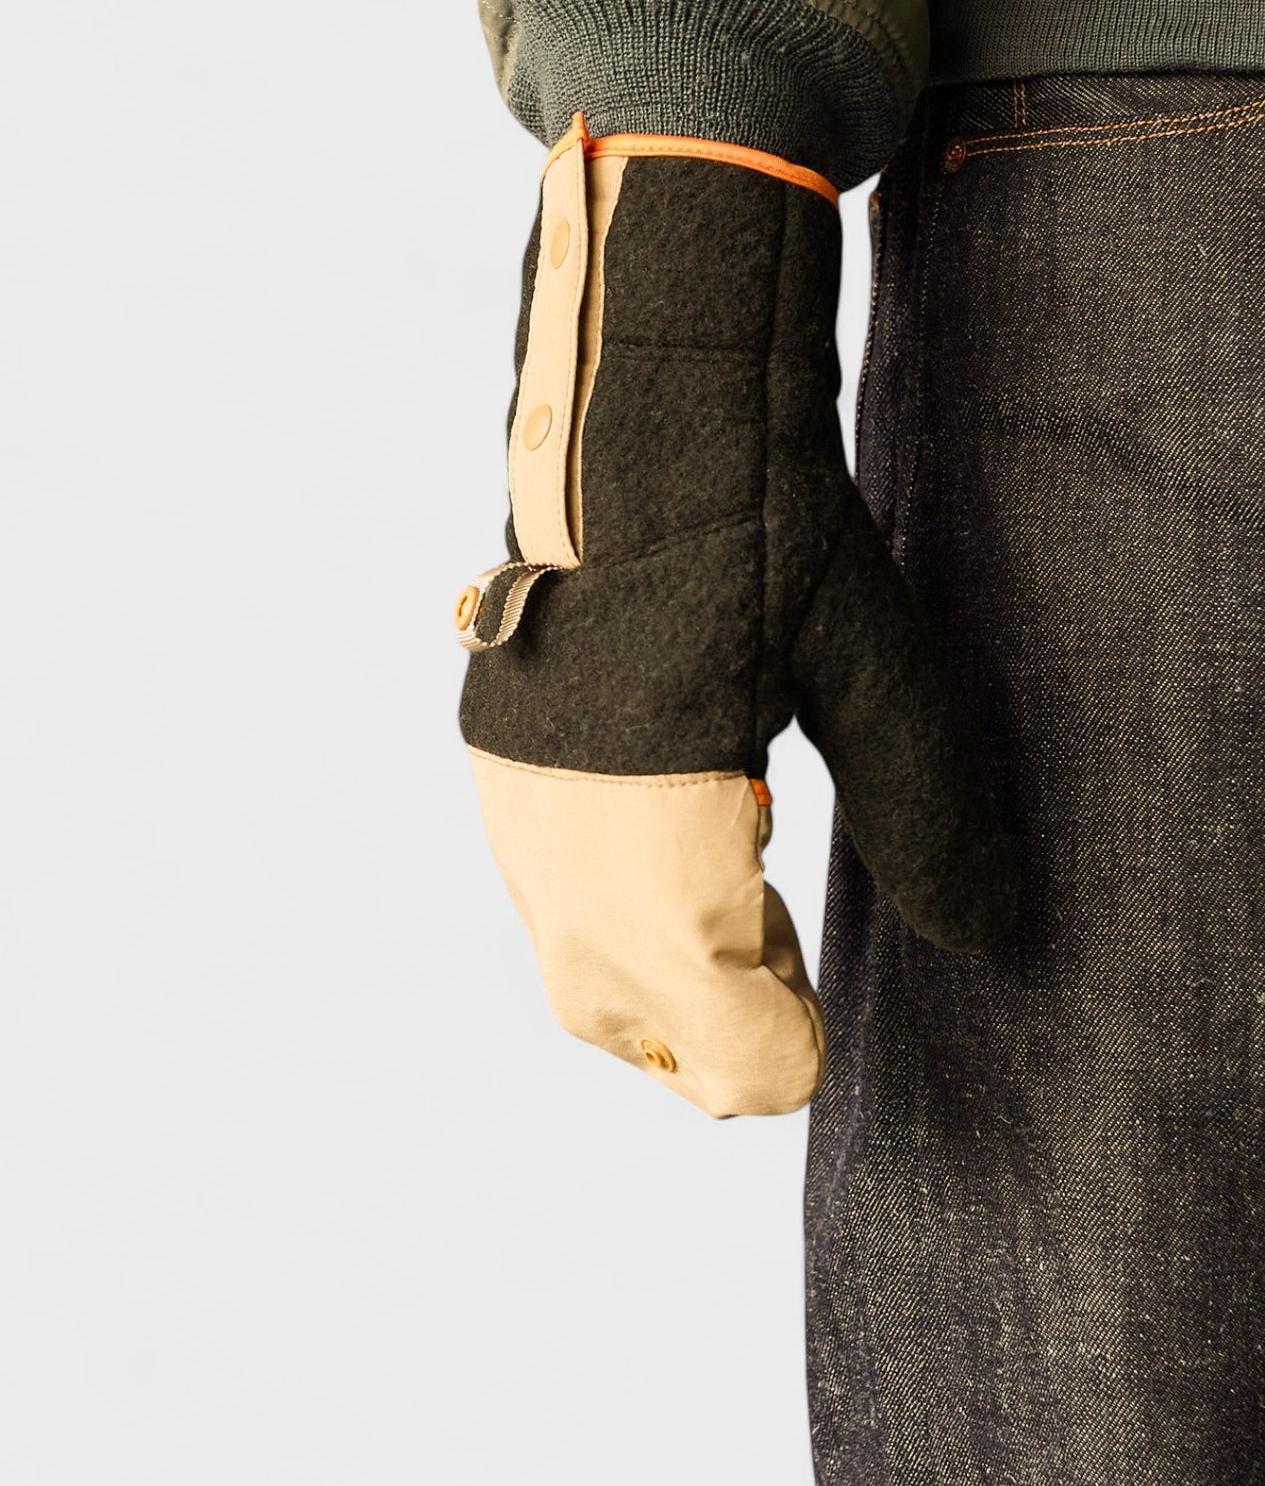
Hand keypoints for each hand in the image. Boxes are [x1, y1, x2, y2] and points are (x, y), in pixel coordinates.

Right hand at [455, 116, 1012, 1116]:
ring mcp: (515, 834)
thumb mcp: (871, 676)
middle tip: (780, 897)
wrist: (614, 422)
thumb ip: (926, 817)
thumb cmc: (753, 538)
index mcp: (659, 877)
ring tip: (731, 846)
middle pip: (654, 1042)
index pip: (745, 1064)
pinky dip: (623, 903)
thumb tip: (989, 932)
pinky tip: (668, 805)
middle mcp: (565, 883)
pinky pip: (558, 907)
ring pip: (595, 987)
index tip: (820, 949)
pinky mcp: (496, 786)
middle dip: (734, 1008)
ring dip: (675, 962)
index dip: (805, 1035)